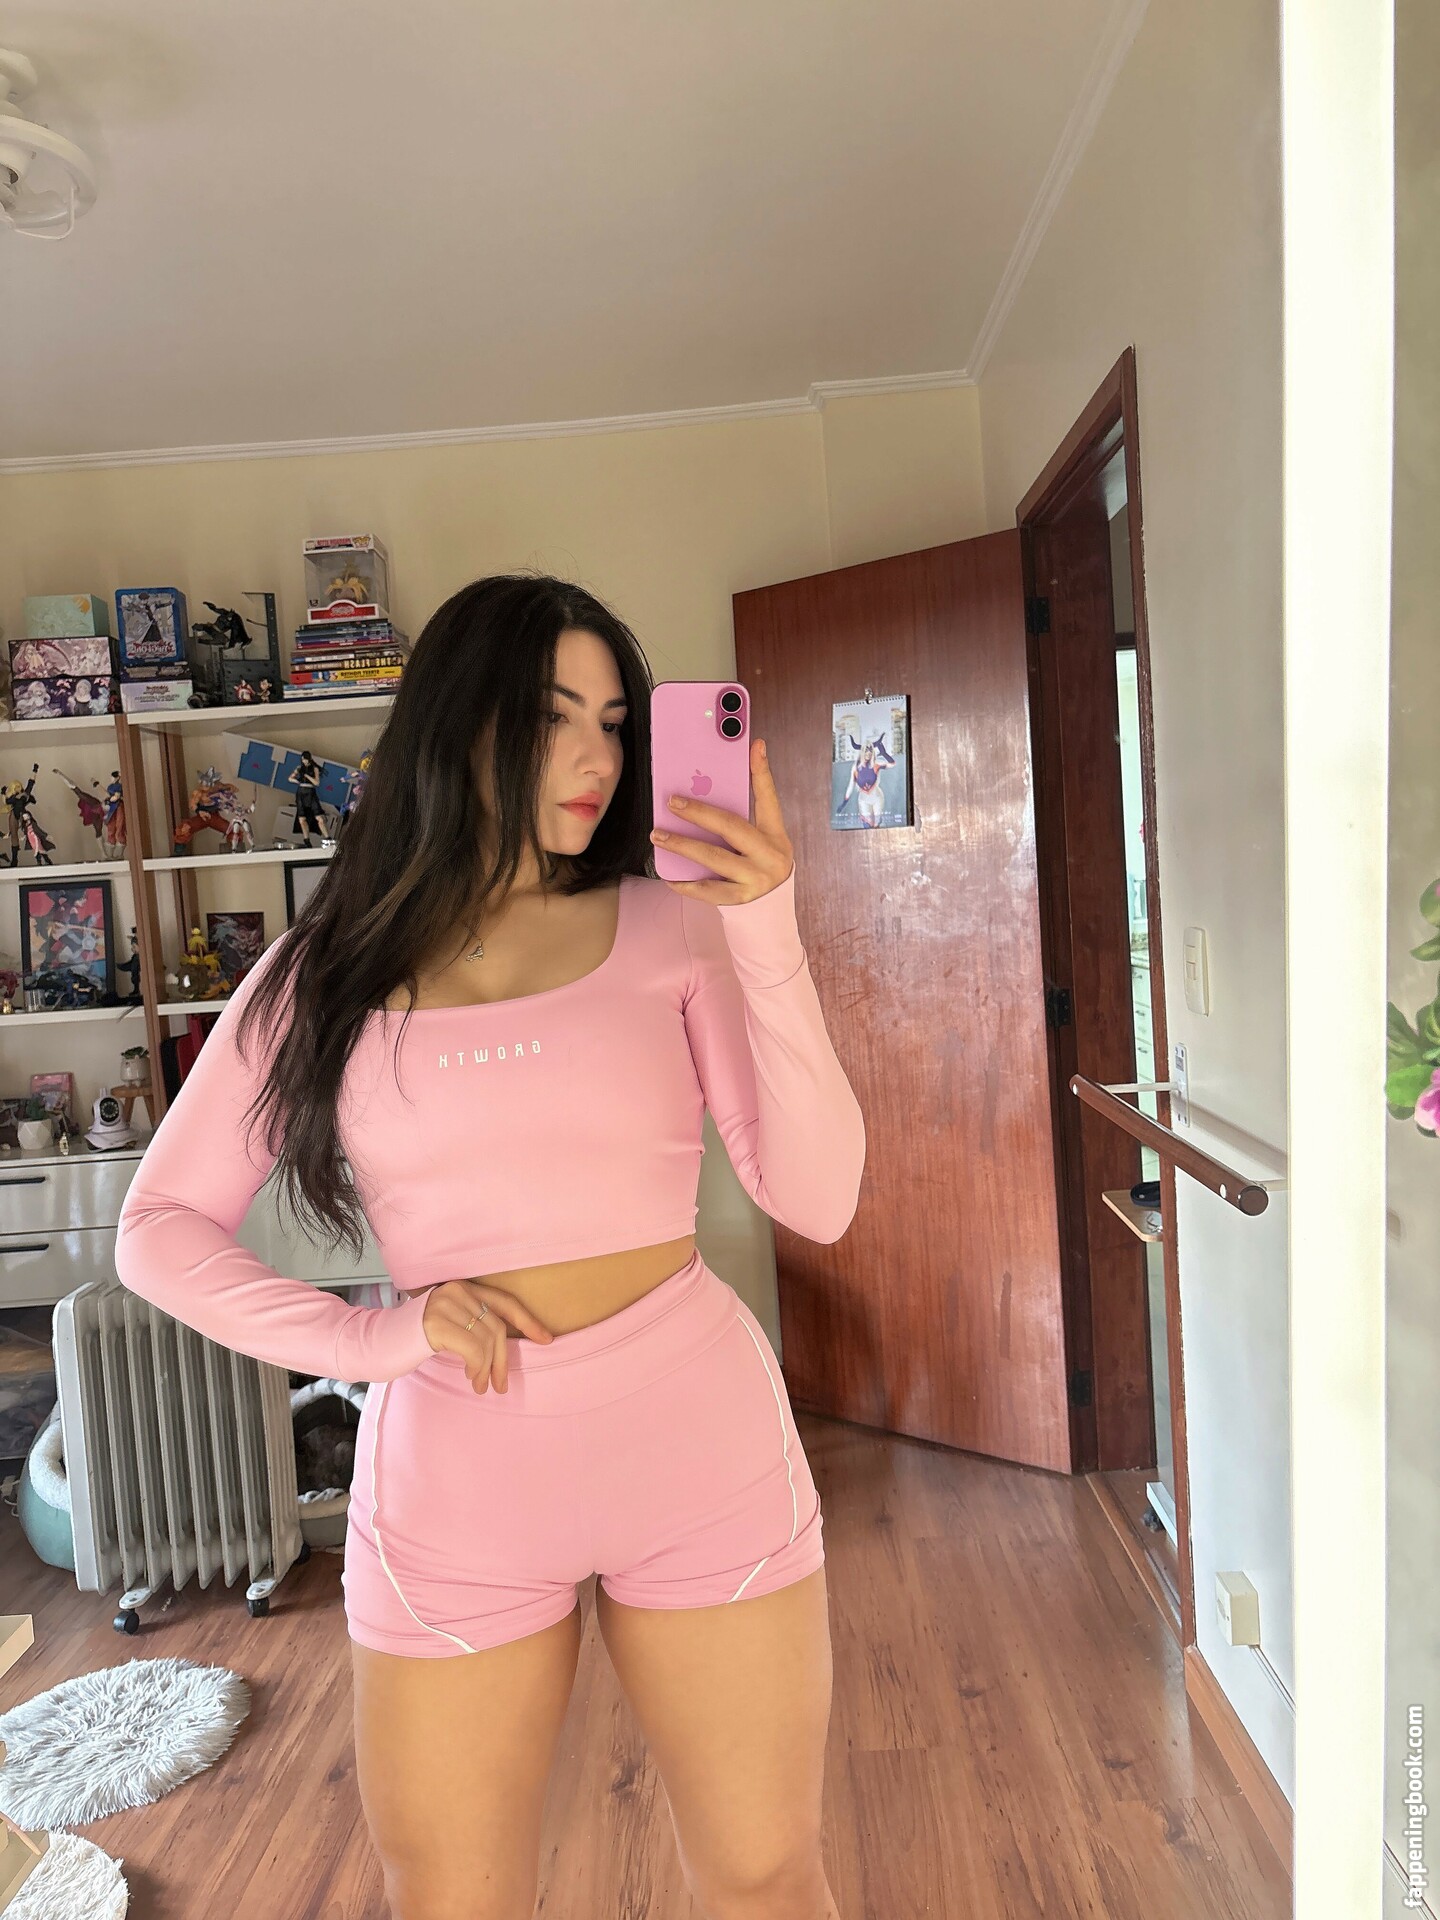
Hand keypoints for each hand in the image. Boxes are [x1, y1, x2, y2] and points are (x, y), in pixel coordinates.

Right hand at [420, 1279, 554, 1393]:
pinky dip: (476, 1366)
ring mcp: (445, 1304)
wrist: (377, 1345)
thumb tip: (506, 1347)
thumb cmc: (416, 1342)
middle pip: (498, 1326)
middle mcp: (456, 1290)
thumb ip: (474, 1326)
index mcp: (462, 1288)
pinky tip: (469, 1377)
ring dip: (487, 1368)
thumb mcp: (450, 1327)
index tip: (546, 1339)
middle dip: (503, 1359)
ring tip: (479, 1385)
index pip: (504, 1302)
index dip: (528, 1321)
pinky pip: (473, 1348)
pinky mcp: (436, 1323)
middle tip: (500, 1385)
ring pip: (487, 1340)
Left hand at [650, 737, 794, 905]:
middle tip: (672, 801)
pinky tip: (668, 876)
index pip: (768, 798)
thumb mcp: (759, 840)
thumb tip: (704, 790)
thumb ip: (738, 819)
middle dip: (699, 812)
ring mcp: (756, 878)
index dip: (761, 771)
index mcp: (775, 834)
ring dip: (682, 845)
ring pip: (714, 858)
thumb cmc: (758, 864)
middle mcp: (769, 855)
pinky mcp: (741, 899)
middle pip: (731, 827)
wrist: (771, 909)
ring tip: (658, 835)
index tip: (755, 745)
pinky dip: (686, 883)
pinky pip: (708, 890)